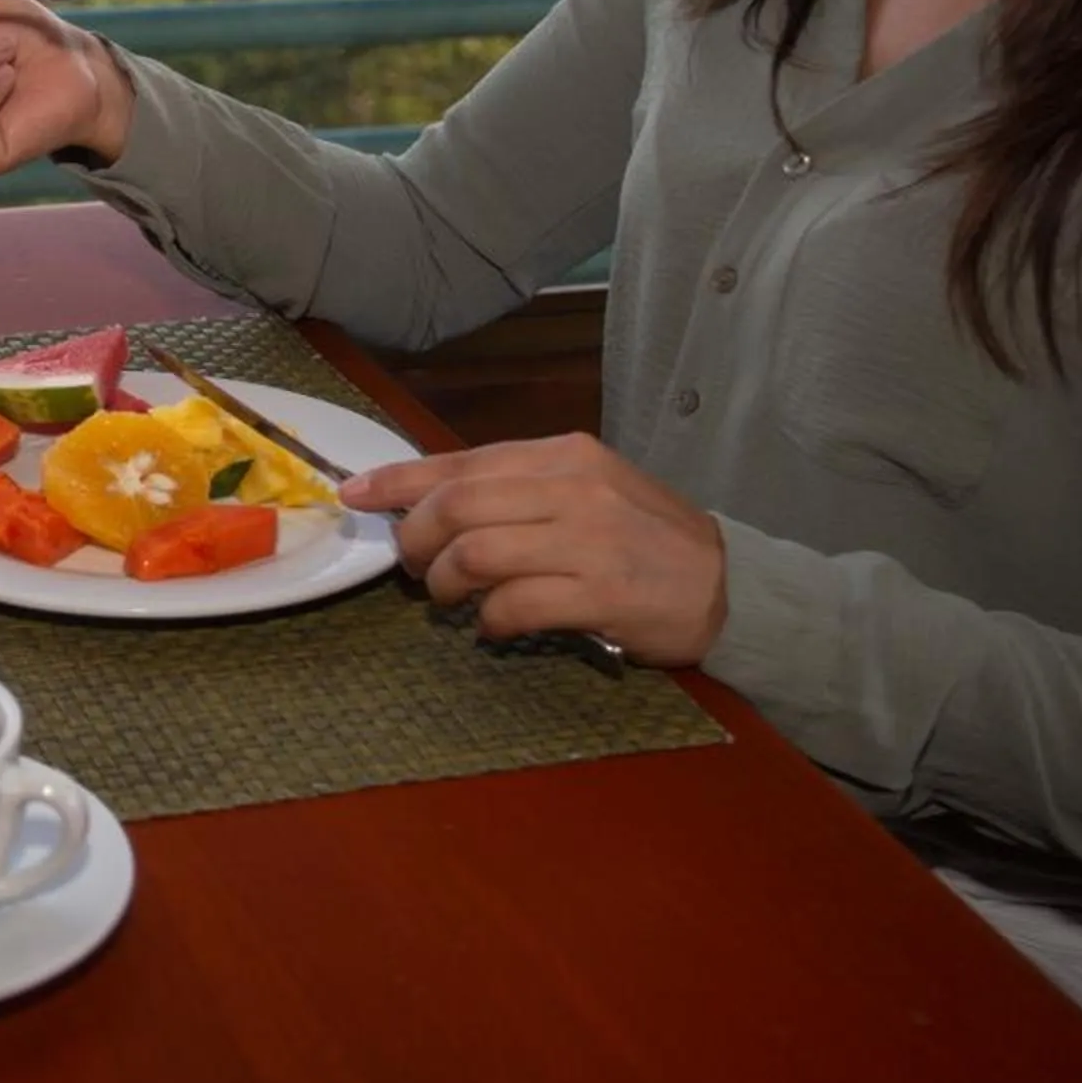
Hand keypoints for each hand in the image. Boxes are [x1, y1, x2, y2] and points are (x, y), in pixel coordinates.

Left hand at [339, 434, 730, 665]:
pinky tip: (494, 628)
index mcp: (563, 454)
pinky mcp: (602, 593)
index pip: (463, 461)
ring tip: (451, 600)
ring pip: (478, 554)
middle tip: (416, 568)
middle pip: (459, 505)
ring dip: (448, 584)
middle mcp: (573, 487)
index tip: (355, 492)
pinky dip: (490, 620)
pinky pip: (517, 605)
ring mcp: (590, 539)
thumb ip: (516, 490)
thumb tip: (431, 500)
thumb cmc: (642, 536)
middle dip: (418, 539)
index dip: (399, 480)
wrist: (726, 582)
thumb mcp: (583, 490)